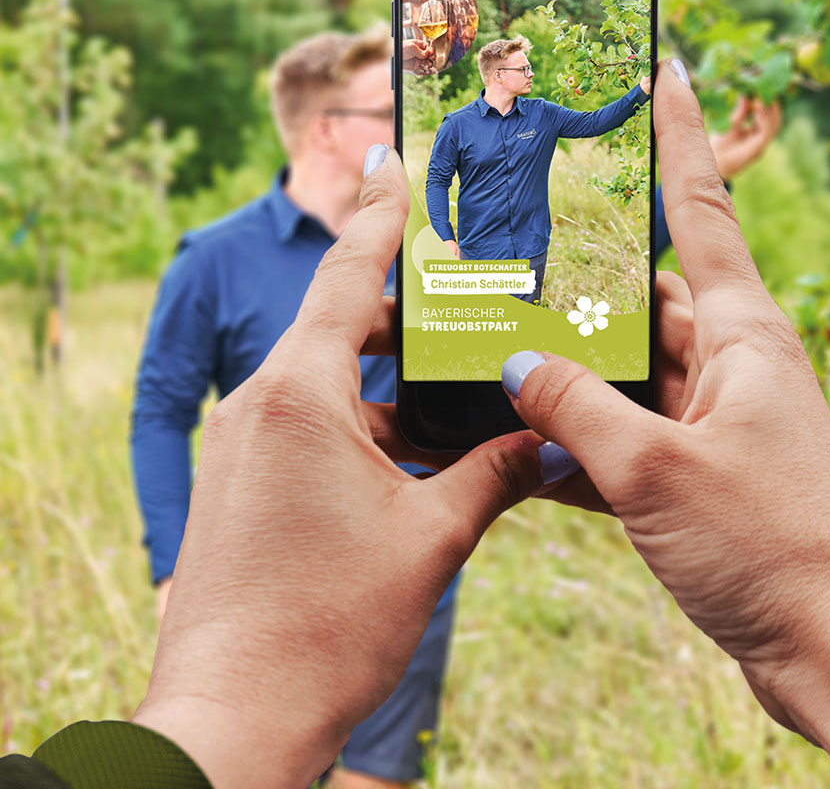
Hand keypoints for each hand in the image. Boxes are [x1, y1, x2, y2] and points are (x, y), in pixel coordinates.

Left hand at [132, 148, 562, 788]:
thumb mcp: (430, 539)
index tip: (388, 156)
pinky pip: (308, 419)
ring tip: (450, 370)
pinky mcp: (245, 479)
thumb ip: (493, 475)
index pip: (348, 275)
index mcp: (302, 393)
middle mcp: (263, 403)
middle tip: (459, 283)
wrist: (233, 717)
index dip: (378, 213)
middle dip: (400, 303)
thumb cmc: (327, 625)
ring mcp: (246, 441)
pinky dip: (359, 416)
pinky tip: (410, 443)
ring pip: (325, 375)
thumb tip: (551, 442)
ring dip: (384, 372)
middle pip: (338, 321)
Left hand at [402, 38, 433, 74]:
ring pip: (427, 62)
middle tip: (432, 59)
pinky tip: (429, 70)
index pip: (428, 48)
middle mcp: (420, 52)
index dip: (430, 51)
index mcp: (419, 45)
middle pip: (429, 55)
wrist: (395, 56)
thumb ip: (419, 51)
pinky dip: (426, 70)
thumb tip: (427, 54)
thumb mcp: (410, 47)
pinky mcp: (416, 66)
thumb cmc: (401, 48)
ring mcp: (419, 59)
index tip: (431, 53)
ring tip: (429, 64)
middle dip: (431, 57)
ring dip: (429, 63)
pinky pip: (423, 68)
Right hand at [500, 58, 829, 788]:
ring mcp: (716, 418)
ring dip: (572, 370)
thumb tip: (510, 363)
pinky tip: (524, 450)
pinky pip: (627, 433)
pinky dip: (581, 440)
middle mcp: (731, 363)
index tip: (663, 65)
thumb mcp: (652, 468)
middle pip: (643, 293)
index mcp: (741, 334)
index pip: (700, 207)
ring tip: (497, 350)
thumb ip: (572, 406)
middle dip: (581, 276)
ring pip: (627, 369)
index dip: (680, 133)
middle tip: (514, 245)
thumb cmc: (769, 547)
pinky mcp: (701, 470)